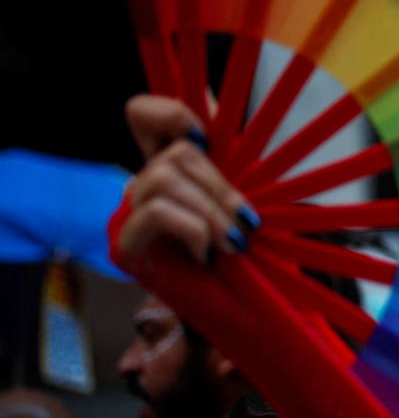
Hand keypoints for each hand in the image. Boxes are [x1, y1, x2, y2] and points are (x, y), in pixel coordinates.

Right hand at [117, 95, 254, 267]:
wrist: (247, 305)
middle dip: (219, 186)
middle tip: (246, 220)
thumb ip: (232, 156)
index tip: (207, 138)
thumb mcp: (250, 194)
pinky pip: (156, 211)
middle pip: (173, 153)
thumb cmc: (253, 248)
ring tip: (231, 242)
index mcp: (176, 166)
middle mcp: (148, 184)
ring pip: (162, 178)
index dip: (171, 113)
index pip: (143, 112)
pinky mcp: (127, 243)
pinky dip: (192, 229)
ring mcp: (132, 213)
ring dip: (209, 210)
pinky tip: (205, 254)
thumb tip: (215, 122)